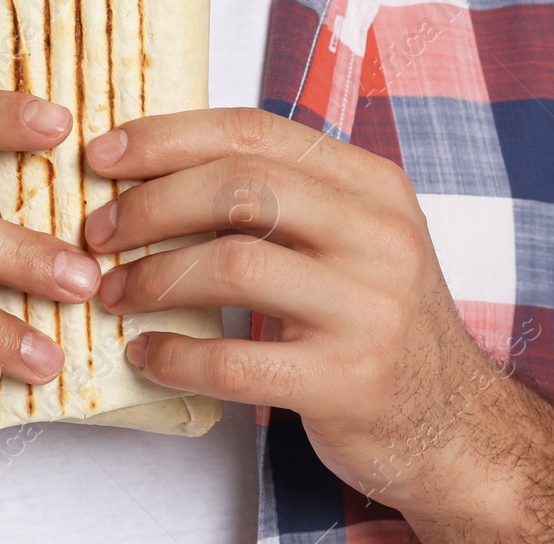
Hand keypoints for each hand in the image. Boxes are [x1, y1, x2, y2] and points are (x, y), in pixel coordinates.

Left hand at [81, 107, 519, 522]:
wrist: (454, 423)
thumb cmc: (377, 321)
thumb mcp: (352, 237)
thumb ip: (279, 197)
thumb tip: (153, 169)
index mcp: (371, 185)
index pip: (254, 131)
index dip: (167, 137)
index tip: (104, 155)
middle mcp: (378, 236)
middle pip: (240, 188)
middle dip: (150, 205)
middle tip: (99, 231)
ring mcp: (368, 309)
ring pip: (234, 265)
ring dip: (153, 277)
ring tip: (115, 292)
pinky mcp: (348, 381)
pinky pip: (236, 360)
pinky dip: (175, 356)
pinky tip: (146, 355)